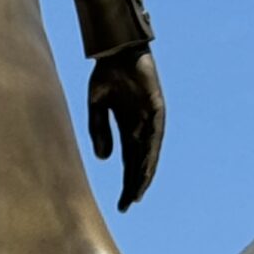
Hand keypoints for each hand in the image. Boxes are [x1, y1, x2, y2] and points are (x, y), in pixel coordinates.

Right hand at [88, 45, 163, 210]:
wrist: (116, 49)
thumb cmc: (107, 73)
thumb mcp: (97, 106)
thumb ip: (99, 130)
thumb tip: (104, 161)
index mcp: (127, 126)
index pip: (128, 161)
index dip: (126, 181)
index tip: (122, 203)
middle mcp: (141, 126)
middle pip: (140, 162)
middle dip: (134, 184)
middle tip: (128, 204)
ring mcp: (150, 118)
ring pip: (149, 153)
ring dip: (144, 173)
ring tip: (138, 193)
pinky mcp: (157, 109)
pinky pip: (155, 136)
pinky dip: (151, 153)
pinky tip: (146, 168)